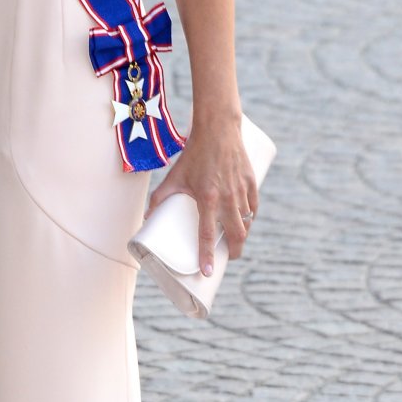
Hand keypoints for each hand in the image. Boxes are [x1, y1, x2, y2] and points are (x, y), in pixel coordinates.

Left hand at [146, 118, 256, 276]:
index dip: (207, 255)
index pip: (208, 234)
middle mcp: (227, 196)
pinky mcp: (252, 182)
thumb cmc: (193, 154)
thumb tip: (147, 218)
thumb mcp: (174, 177)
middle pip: (235, 234)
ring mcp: (242, 190)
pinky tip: (246, 222)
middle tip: (227, 258)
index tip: (206, 272)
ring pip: (247, 222)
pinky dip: (251, 218)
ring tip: (234, 242)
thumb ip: (160, 198)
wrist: (218, 129)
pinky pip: (254, 207)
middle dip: (233, 251)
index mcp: (207, 197)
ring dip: (242, 235)